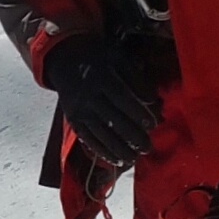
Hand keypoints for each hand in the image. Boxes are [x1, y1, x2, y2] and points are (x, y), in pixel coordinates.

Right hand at [43, 36, 160, 167]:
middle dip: (131, 136)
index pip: (121, 97)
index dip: (137, 112)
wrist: (66, 60)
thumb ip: (136, 78)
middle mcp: (88, 95)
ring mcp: (79, 110)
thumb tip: (151, 100)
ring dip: (118, 149)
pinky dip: (102, 151)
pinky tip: (115, 160)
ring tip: (134, 159)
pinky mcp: (73, 120)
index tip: (152, 124)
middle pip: (112, 119)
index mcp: (102, 77)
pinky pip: (88, 139)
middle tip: (148, 147)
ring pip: (100, 133)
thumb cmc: (100, 60)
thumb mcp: (119, 58)